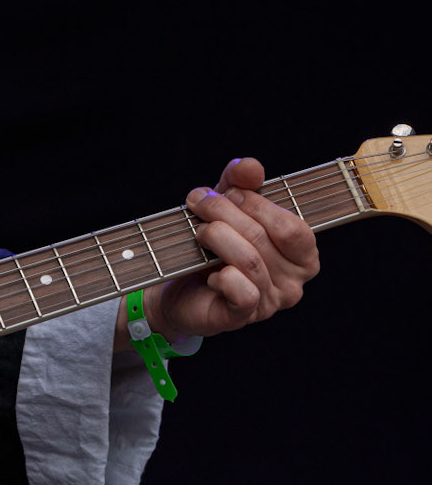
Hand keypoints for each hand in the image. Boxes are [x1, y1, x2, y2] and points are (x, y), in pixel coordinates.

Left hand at [114, 155, 319, 347]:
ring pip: (248, 260)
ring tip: (198, 231)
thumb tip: (250, 167)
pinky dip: (220, 274)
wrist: (182, 288)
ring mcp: (271, 303)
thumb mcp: (229, 206)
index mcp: (302, 255)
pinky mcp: (243, 317)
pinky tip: (208, 271)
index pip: (291, 226)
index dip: (256, 204)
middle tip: (199, 202)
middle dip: (225, 212)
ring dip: (216, 236)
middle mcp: (294, 283)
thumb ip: (241, 183)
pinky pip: (240, 290)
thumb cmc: (215, 246)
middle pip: (263, 237)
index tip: (226, 191)